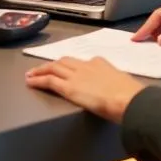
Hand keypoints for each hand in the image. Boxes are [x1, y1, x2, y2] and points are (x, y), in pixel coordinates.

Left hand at [26, 57, 142, 122]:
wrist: (127, 99)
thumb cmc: (130, 95)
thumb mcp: (122, 84)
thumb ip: (114, 85)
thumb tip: (117, 92)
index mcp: (100, 63)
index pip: (81, 62)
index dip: (70, 65)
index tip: (66, 68)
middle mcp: (86, 65)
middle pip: (64, 61)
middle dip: (52, 64)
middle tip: (42, 68)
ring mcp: (76, 75)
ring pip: (53, 68)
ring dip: (40, 70)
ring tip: (31, 74)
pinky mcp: (69, 87)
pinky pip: (49, 81)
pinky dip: (38, 80)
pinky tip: (30, 82)